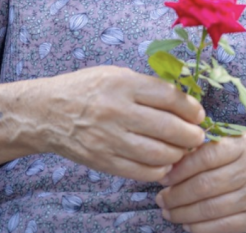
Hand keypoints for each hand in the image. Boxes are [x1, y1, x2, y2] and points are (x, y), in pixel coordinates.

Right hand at [39, 66, 205, 181]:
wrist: (47, 113)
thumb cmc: (86, 89)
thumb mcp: (116, 74)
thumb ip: (147, 87)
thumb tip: (184, 101)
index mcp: (123, 84)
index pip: (169, 97)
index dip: (190, 108)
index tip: (199, 113)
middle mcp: (117, 111)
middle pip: (168, 127)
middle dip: (191, 134)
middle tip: (198, 135)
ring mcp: (109, 139)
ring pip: (159, 153)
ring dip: (178, 153)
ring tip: (182, 149)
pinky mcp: (104, 161)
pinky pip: (142, 171)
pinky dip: (159, 169)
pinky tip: (164, 162)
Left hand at [156, 132, 245, 232]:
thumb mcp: (243, 142)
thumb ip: (213, 146)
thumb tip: (174, 159)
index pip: (205, 156)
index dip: (180, 169)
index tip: (164, 177)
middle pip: (205, 185)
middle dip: (176, 195)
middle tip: (161, 199)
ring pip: (210, 208)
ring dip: (183, 213)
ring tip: (169, 212)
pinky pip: (222, 227)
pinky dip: (200, 228)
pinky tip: (187, 224)